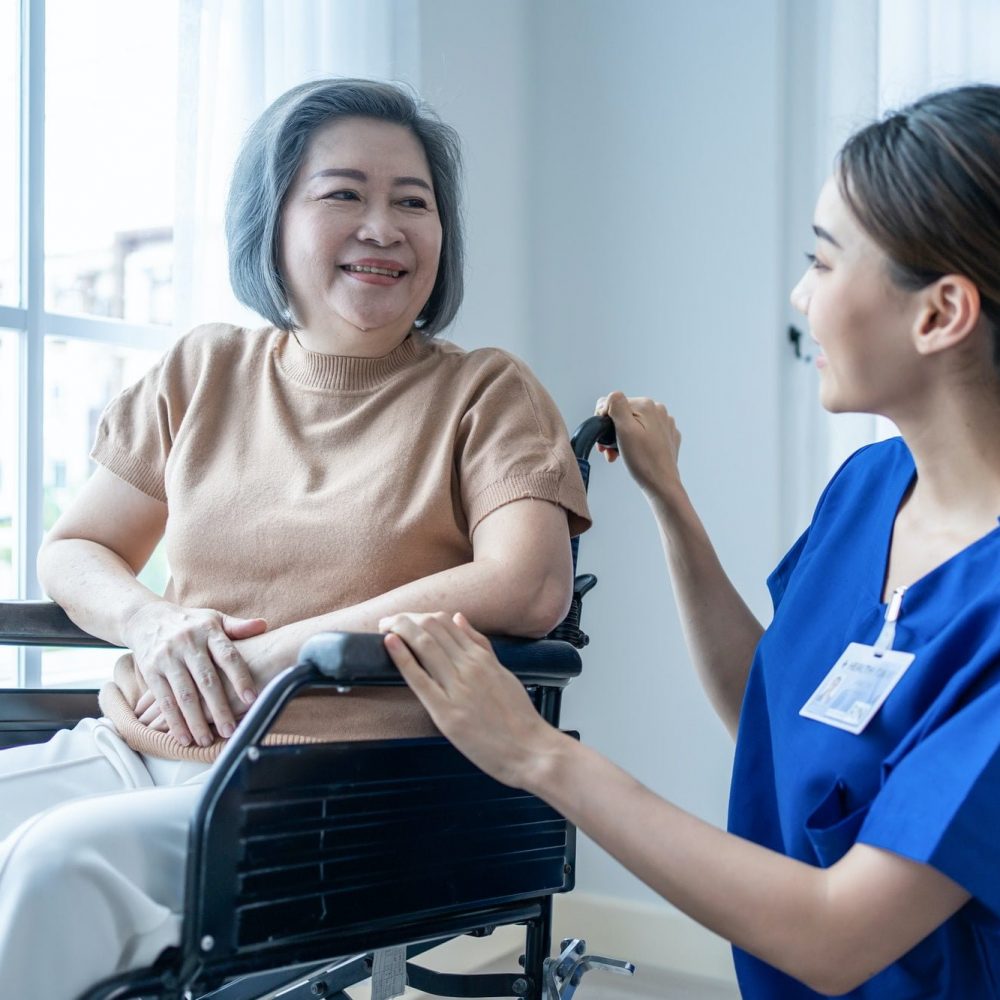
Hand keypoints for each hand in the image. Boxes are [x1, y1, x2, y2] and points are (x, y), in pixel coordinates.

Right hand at [123, 602, 265, 746]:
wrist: (146, 617)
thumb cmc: (191, 623)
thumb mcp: (214, 619)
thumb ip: (238, 627)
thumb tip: (263, 625)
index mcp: (208, 632)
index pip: (228, 656)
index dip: (240, 678)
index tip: (252, 699)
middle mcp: (187, 644)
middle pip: (206, 680)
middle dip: (219, 708)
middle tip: (230, 731)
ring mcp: (167, 658)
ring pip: (184, 694)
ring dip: (195, 721)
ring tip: (206, 741)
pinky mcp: (150, 671)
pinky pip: (164, 700)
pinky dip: (174, 721)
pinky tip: (183, 738)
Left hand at [380, 611, 561, 788]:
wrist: (532, 751)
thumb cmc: (519, 718)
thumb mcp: (503, 673)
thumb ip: (480, 646)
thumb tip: (459, 619)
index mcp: (482, 658)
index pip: (446, 623)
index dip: (420, 616)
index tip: (405, 618)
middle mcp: (469, 667)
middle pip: (431, 629)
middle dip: (405, 619)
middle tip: (388, 621)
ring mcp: (458, 689)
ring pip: (425, 645)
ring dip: (400, 629)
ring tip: (384, 626)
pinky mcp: (447, 713)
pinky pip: (420, 679)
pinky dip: (402, 657)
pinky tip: (389, 643)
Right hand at [595, 391, 681, 498]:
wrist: (662, 485)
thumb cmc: (644, 462)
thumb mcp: (624, 430)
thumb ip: (616, 406)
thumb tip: (610, 397)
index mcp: (647, 405)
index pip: (614, 402)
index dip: (604, 420)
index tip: (605, 439)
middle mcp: (659, 411)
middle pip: (624, 413)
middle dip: (612, 430)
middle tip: (609, 450)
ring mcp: (665, 424)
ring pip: (634, 424)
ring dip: (621, 438)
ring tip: (619, 454)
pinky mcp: (667, 437)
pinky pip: (645, 434)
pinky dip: (635, 443)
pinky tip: (634, 455)